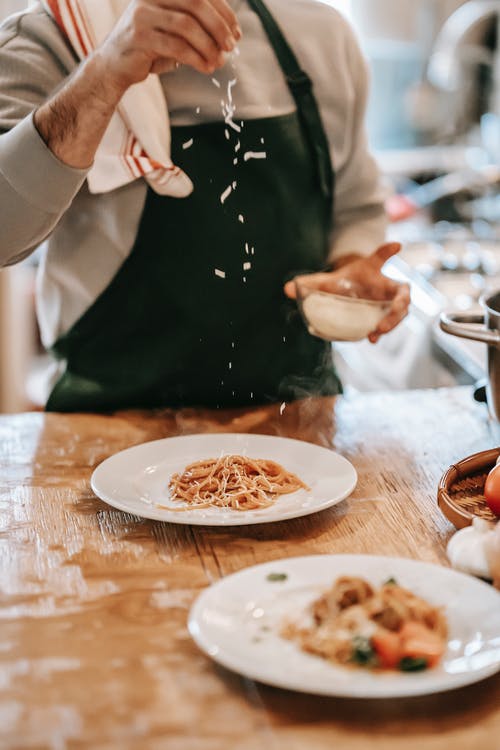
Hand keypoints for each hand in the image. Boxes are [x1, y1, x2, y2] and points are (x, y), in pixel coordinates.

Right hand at [99, 0, 240, 92]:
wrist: (114, 67)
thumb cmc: (149, 49)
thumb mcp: (175, 33)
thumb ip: (197, 29)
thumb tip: (229, 38)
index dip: (223, 12)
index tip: (236, 33)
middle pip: (195, 3)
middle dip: (218, 26)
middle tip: (231, 46)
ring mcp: (143, 14)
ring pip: (187, 25)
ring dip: (209, 45)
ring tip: (219, 61)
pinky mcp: (140, 37)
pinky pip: (176, 46)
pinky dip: (196, 58)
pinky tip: (206, 68)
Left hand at [284, 243, 409, 343]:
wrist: (350, 294)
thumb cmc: (343, 283)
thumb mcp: (327, 282)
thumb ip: (311, 284)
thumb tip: (286, 288)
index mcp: (372, 271)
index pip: (381, 257)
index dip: (388, 251)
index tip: (396, 245)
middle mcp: (386, 286)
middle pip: (402, 292)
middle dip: (398, 304)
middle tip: (389, 314)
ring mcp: (388, 303)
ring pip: (400, 312)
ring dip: (392, 322)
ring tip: (377, 332)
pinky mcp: (385, 317)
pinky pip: (389, 324)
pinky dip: (382, 331)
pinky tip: (371, 338)